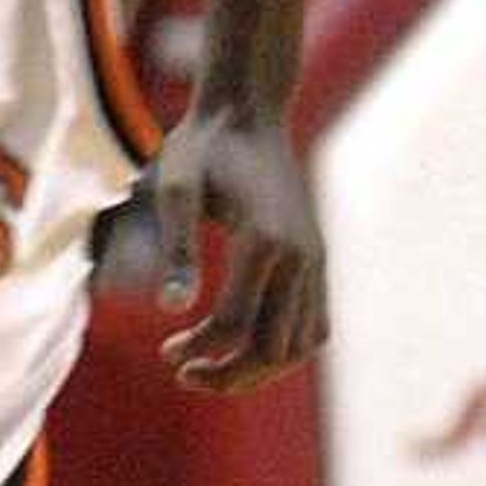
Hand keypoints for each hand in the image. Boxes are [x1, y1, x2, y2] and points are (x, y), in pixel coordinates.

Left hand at [150, 105, 324, 391]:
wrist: (248, 112)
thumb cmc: (202, 148)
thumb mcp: (173, 189)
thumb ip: (177, 247)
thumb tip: (173, 309)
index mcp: (265, 241)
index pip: (235, 325)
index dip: (199, 350)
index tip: (167, 353)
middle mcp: (301, 255)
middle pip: (273, 347)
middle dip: (228, 373)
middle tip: (183, 372)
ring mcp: (316, 259)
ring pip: (301, 343)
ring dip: (257, 369)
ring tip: (209, 368)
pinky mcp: (318, 259)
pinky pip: (314, 324)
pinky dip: (283, 349)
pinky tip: (242, 348)